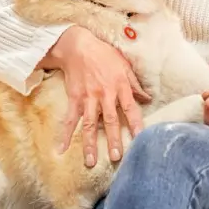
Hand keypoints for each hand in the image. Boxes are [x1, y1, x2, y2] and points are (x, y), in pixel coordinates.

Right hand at [42, 25, 150, 166]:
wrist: (77, 46)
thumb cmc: (103, 54)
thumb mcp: (124, 65)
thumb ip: (135, 84)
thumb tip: (147, 99)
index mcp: (119, 86)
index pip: (130, 108)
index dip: (136, 124)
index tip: (141, 139)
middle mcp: (104, 94)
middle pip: (110, 120)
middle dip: (113, 140)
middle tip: (116, 157)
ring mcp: (88, 98)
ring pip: (89, 124)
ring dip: (90, 143)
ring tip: (91, 161)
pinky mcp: (74, 98)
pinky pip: (69, 119)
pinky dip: (64, 134)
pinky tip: (61, 148)